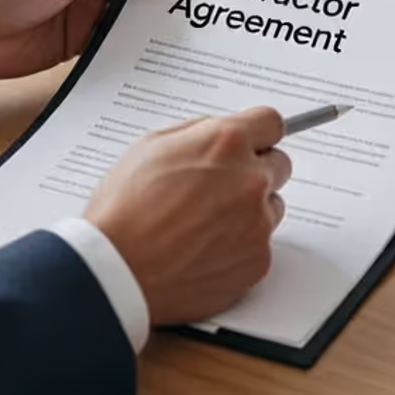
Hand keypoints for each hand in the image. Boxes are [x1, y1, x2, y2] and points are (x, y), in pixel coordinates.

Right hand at [85, 108, 291, 325]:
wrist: (116, 272)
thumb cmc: (123, 210)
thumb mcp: (149, 147)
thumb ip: (196, 133)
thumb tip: (220, 130)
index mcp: (226, 143)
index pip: (271, 123)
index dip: (257, 134)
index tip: (253, 142)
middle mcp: (251, 180)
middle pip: (278, 165)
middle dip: (254, 171)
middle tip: (218, 188)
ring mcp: (258, 224)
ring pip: (271, 207)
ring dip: (249, 211)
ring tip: (203, 225)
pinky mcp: (258, 261)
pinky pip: (260, 246)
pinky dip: (239, 247)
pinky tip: (203, 251)